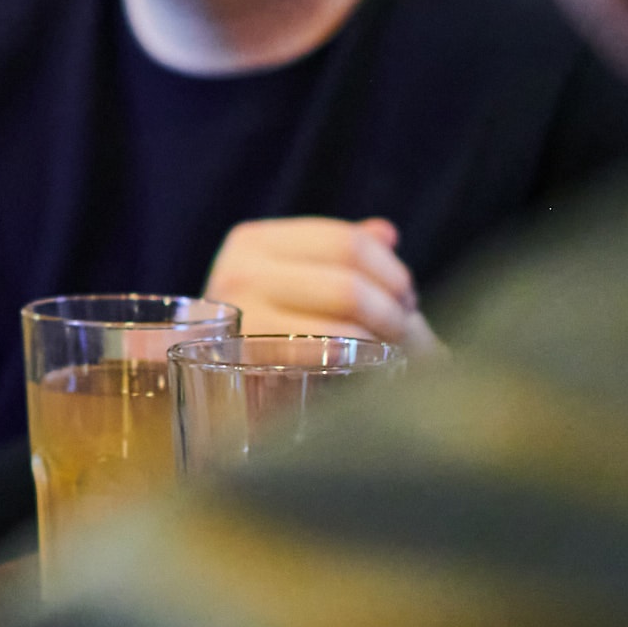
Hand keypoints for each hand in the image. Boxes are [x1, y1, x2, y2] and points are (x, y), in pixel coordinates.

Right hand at [205, 216, 438, 348]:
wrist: (220, 392)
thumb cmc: (272, 332)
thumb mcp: (300, 282)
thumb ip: (340, 255)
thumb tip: (385, 234)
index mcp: (255, 241)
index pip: (346, 241)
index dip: (390, 270)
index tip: (407, 297)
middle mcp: (239, 271)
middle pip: (348, 283)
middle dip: (393, 310)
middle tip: (406, 332)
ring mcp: (239, 318)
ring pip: (340, 320)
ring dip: (383, 339)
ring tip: (393, 352)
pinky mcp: (245, 362)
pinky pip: (319, 355)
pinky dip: (352, 360)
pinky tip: (361, 367)